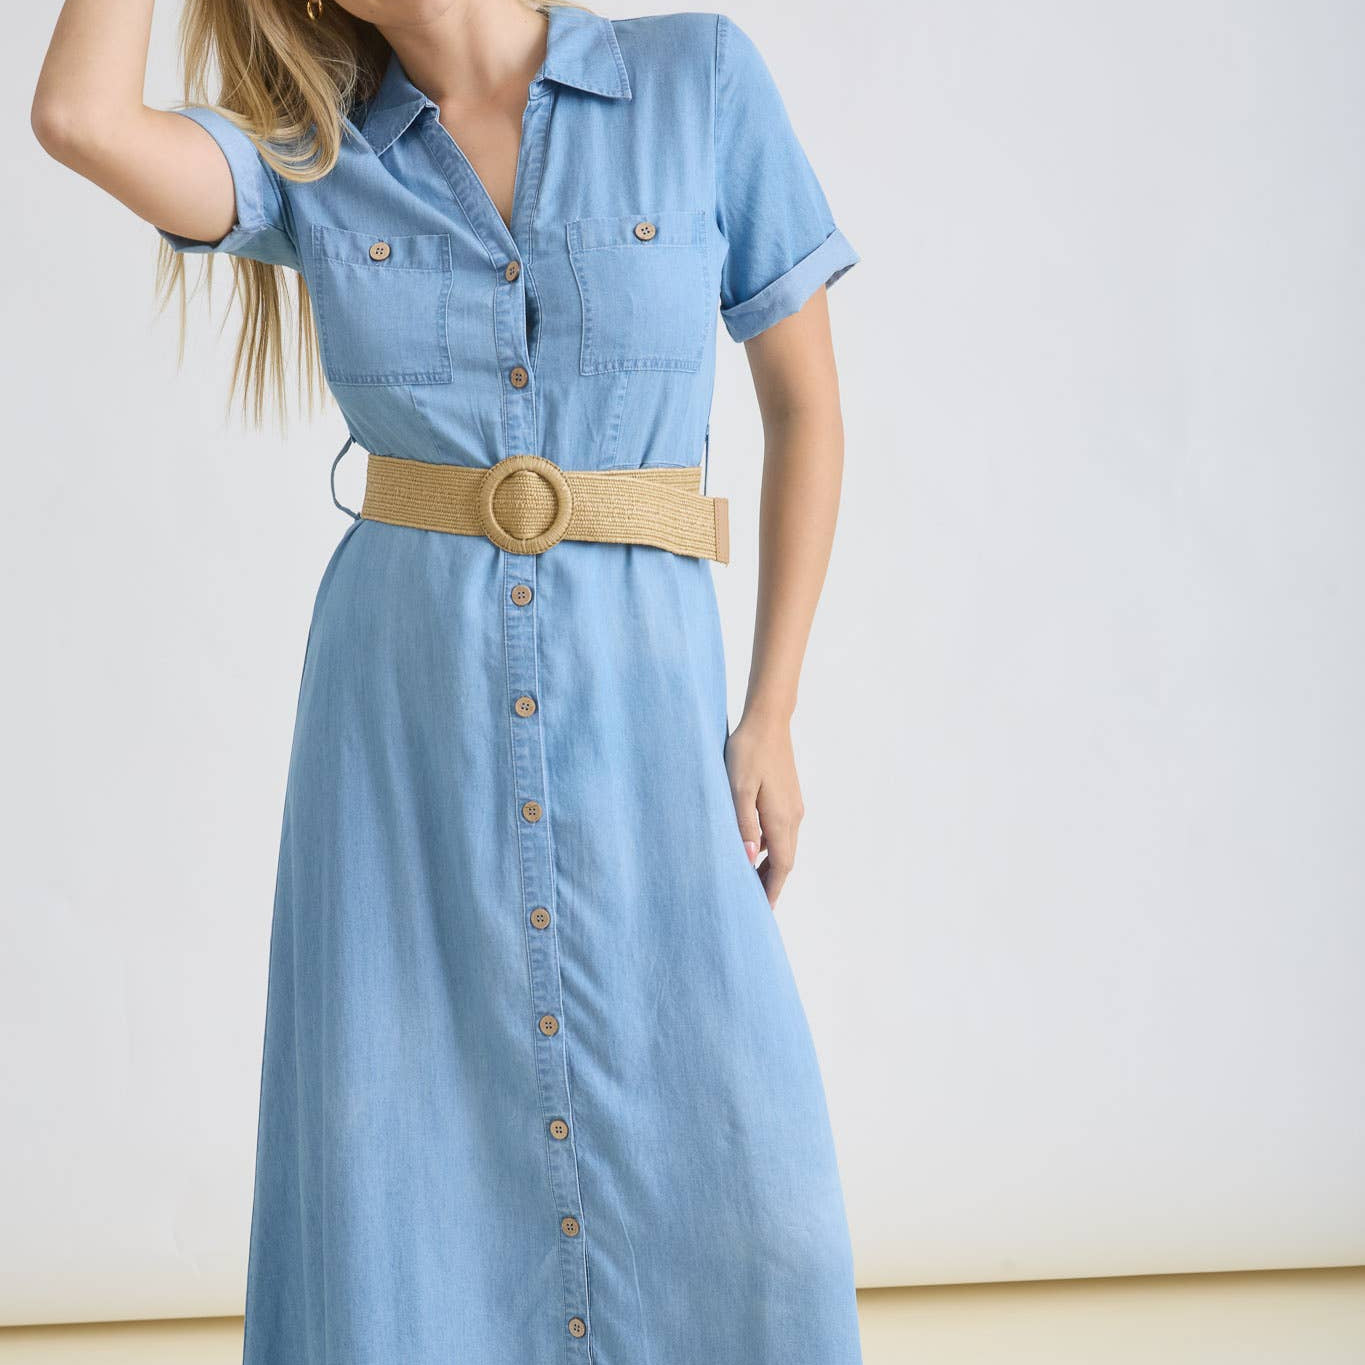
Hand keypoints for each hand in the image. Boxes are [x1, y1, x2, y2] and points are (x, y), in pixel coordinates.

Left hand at [724, 711, 804, 908]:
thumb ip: (742, 823)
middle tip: (752, 904)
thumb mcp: (737, 788)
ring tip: (749, 882)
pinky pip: (781, 832)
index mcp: (781, 818)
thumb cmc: (747, 751)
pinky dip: (770, 848)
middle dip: (770, 884)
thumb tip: (748, 856)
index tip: (762, 913)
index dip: (771, 891)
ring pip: (783, 846)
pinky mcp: (788, 797)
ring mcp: (793, 806)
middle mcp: (793, 816)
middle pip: (784, 861)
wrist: (767, 720)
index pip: (781, 866)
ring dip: (769, 866)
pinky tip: (753, 849)